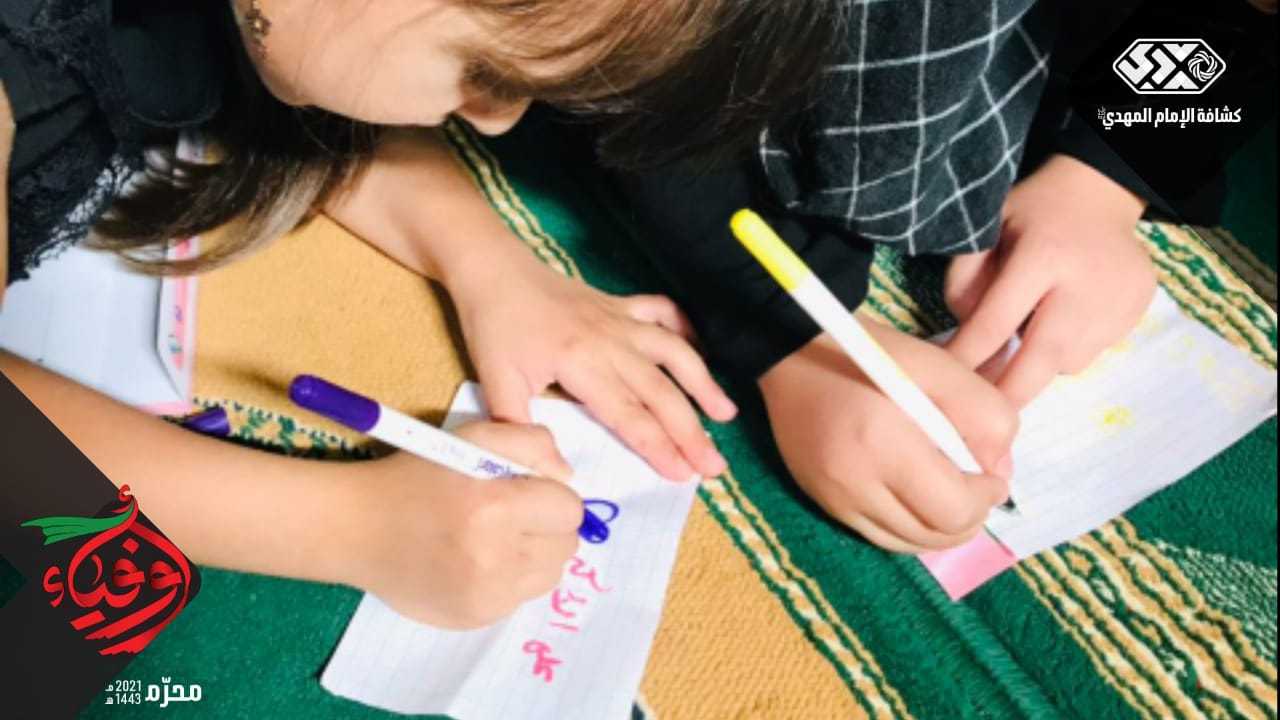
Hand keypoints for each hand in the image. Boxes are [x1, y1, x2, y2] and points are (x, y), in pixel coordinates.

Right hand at [348, 422, 581, 628]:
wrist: (357, 528)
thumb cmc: (416, 476)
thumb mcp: (473, 438)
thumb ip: (531, 444)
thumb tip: (567, 477)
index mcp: (495, 507)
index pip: (569, 509)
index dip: (551, 495)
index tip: (525, 491)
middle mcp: (495, 558)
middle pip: (566, 545)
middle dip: (547, 525)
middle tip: (511, 513)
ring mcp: (486, 597)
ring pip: (551, 575)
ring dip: (535, 554)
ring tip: (497, 537)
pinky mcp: (476, 619)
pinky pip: (522, 598)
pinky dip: (512, 578)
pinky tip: (478, 561)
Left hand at [447, 247, 736, 481]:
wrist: (494, 269)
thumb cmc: (493, 327)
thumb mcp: (495, 383)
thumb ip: (520, 431)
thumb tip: (554, 472)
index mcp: (582, 363)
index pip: (629, 414)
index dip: (658, 447)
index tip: (683, 474)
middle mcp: (612, 341)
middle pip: (661, 392)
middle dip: (690, 432)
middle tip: (715, 466)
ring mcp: (621, 319)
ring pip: (674, 352)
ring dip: (703, 383)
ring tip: (726, 415)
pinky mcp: (620, 303)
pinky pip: (663, 312)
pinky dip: (686, 329)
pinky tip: (701, 350)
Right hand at [758, 321, 1016, 552]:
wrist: (792, 354)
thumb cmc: (871, 354)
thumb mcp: (941, 368)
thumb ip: (986, 415)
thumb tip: (998, 471)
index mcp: (885, 445)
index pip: (953, 510)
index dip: (985, 499)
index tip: (991, 475)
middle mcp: (855, 484)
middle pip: (932, 536)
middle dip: (968, 518)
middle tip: (975, 488)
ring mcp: (834, 498)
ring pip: (906, 544)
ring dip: (938, 528)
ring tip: (948, 495)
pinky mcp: (822, 501)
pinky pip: (877, 535)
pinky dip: (907, 527)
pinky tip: (914, 497)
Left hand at [946, 154, 1155, 407]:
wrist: (1100, 194)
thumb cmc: (1032, 214)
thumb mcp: (985, 230)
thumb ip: (965, 280)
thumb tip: (966, 338)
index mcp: (1044, 255)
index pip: (995, 322)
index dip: (966, 358)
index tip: (946, 385)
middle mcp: (1086, 284)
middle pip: (1042, 359)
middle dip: (1009, 392)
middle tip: (983, 414)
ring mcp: (1120, 301)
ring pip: (1068, 363)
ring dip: (1039, 365)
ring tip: (1027, 335)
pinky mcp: (1139, 312)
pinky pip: (1092, 352)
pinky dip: (1067, 350)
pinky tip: (1059, 321)